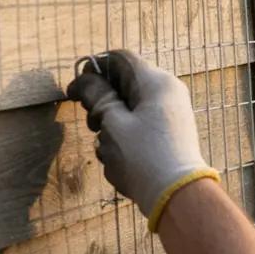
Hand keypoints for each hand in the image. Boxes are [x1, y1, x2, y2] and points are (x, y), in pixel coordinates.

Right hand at [67, 50, 213, 217]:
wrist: (178, 195)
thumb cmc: (143, 157)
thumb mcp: (113, 124)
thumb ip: (98, 97)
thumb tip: (85, 80)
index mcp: (156, 81)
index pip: (119, 58)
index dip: (94, 70)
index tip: (76, 92)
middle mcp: (167, 91)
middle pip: (124, 83)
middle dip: (102, 102)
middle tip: (93, 124)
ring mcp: (171, 112)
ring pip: (130, 106)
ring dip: (111, 123)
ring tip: (107, 145)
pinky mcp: (170, 132)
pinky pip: (140, 124)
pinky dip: (125, 135)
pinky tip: (119, 156)